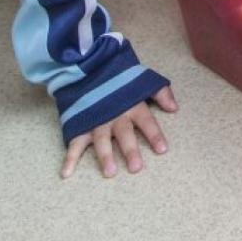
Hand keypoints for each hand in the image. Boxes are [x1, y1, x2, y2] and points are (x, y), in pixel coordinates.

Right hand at [60, 85, 177, 178]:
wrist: (89, 67)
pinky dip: (69, 158)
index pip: (146, 121)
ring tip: (110, 173)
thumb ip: (160, 93)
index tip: (162, 150)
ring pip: (101, 140)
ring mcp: (96, 120)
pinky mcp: (80, 124)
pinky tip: (66, 173)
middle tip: (136, 168)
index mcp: (132, 105)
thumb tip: (175, 108)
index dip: (154, 134)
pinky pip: (74, 142)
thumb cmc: (121, 78)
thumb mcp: (143, 80)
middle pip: (124, 134)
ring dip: (105, 156)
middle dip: (130, 150)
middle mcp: (115, 115)